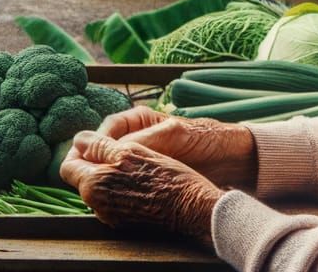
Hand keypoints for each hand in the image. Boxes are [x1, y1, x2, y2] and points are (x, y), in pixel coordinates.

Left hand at [60, 131, 222, 246]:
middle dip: (92, 160)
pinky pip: (112, 197)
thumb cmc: (162, 175)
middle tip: (113, 146)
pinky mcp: (125, 219)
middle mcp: (97, 205)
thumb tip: (78, 140)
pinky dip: (118, 183)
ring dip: (106, 171)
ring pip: (98, 186)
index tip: (91, 140)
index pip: (67, 166)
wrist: (191, 206)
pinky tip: (136, 174)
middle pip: (82, 177)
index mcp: (93, 185)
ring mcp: (111, 215)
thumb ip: (99, 146)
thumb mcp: (130, 151)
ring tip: (128, 157)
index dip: (77, 149)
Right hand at [95, 108, 256, 188]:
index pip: (107, 129)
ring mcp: (142, 158)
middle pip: (106, 150)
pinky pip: (128, 181)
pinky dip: (121, 189)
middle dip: (96, 164)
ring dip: (107, 178)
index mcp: (139, 120)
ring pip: (114, 168)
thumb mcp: (173, 135)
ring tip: (101, 191)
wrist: (230, 158)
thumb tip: (114, 147)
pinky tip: (119, 198)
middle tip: (91, 179)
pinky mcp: (150, 176)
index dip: (95, 143)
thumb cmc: (203, 138)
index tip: (87, 157)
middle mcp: (137, 137)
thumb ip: (144, 140)